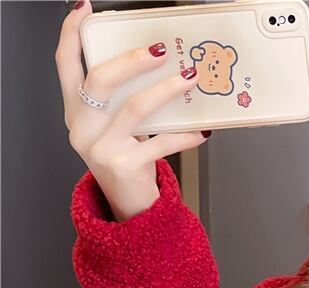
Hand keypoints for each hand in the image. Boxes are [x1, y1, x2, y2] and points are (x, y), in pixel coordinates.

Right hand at [56, 0, 209, 220]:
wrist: (129, 206)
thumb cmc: (126, 160)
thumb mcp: (116, 128)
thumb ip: (123, 102)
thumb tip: (158, 67)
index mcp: (76, 112)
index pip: (65, 65)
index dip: (72, 34)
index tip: (85, 10)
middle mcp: (83, 128)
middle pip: (101, 80)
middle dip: (131, 60)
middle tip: (159, 50)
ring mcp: (102, 148)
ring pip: (135, 108)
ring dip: (166, 90)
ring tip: (189, 79)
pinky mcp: (125, 165)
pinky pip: (161, 143)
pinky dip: (184, 136)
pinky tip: (201, 131)